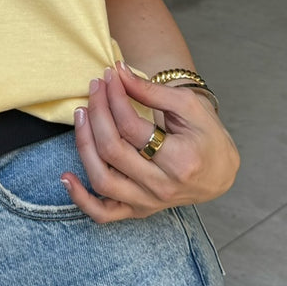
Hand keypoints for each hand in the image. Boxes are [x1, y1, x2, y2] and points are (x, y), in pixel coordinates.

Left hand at [61, 62, 239, 222]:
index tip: (110, 75)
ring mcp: (149, 203)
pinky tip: (65, 176)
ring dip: (83, 144)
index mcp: (181, 160)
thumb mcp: (188, 107)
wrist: (220, 172)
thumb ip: (151, 91)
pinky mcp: (138, 211)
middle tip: (95, 87)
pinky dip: (80, 198)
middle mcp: (163, 187)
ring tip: (80, 114)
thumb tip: (118, 71)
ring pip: (102, 180)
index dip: (115, 97)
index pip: (131, 127)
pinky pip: (103, 214)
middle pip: (112, 151)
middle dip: (97, 112)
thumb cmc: (208, 136)